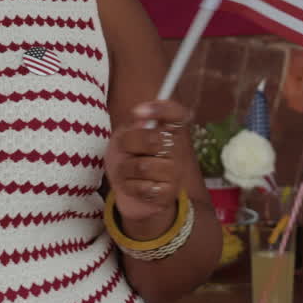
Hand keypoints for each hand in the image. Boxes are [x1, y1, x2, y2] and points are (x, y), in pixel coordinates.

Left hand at [103, 100, 188, 234]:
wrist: (129, 191)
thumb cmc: (128, 157)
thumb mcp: (125, 135)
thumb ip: (133, 124)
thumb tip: (140, 117)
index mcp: (169, 130)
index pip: (176, 113)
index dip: (160, 109)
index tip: (138, 111)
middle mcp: (177, 149)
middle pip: (152, 139)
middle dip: (128, 143)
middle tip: (125, 149)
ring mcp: (175, 172)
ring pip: (143, 166)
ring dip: (125, 168)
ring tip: (127, 170)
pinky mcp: (168, 194)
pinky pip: (143, 188)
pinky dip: (129, 186)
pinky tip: (133, 185)